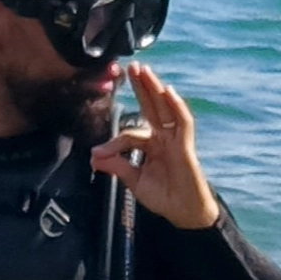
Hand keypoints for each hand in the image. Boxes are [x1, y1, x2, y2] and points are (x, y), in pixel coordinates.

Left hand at [89, 61, 220, 229]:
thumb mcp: (134, 180)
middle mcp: (164, 137)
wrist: (184, 212)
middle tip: (131, 67)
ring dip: (155, 88)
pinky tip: (167, 91)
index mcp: (152, 144)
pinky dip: (176, 106)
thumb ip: (117, 166)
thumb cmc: (163, 196)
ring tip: (145, 70)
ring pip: (165, 108)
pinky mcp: (186, 146)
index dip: (113, 143)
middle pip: (152, 107)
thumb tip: (94, 157)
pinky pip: (183, 122)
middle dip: (142, 87)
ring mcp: (176, 139)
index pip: (130, 134)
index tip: (97, 155)